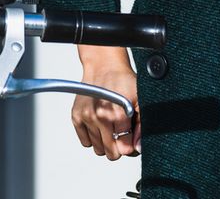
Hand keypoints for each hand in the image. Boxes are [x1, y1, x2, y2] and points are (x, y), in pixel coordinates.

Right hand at [72, 45, 140, 159]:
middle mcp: (101, 117)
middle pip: (111, 153)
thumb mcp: (140, 100)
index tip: (131, 136)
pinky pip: (86, 142)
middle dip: (118, 145)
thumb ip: (142, 126)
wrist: (104, 66)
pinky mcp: (76, 117)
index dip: (130, 145)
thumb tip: (138, 148)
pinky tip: (99, 123)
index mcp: (118, 113)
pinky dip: (93, 137)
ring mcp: (87, 117)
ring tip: (111, 125)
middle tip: (121, 131)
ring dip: (105, 141)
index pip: (125, 149)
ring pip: (98, 150)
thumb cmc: (123, 82)